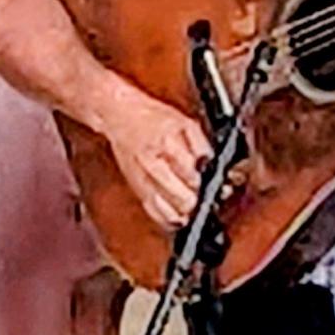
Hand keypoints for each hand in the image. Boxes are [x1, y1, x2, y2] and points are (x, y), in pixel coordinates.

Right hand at [100, 82, 211, 231]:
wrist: (119, 115)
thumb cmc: (152, 116)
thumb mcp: (184, 122)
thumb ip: (201, 144)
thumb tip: (213, 163)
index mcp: (167, 143)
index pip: (191, 170)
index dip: (205, 181)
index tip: (215, 184)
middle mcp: (152, 162)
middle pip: (177, 192)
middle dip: (194, 199)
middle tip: (204, 201)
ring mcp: (142, 177)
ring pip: (163, 205)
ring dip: (180, 213)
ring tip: (192, 213)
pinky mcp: (135, 186)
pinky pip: (151, 208)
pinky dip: (165, 217)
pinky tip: (177, 219)